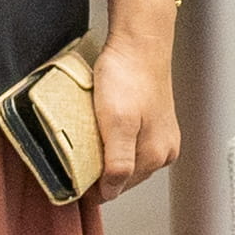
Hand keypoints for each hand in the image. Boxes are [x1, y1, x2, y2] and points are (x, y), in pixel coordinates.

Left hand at [88, 0, 183, 195]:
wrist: (139, 41)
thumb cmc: (127, 77)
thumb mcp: (117, 124)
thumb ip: (118, 162)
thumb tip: (112, 192)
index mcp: (156, 155)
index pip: (118, 188)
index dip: (92, 186)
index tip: (69, 178)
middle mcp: (164, 150)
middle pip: (124, 175)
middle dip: (99, 171)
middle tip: (72, 159)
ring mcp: (161, 135)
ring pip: (126, 158)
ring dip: (105, 155)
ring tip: (86, 140)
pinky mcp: (154, 120)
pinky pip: (129, 141)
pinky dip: (113, 140)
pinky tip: (100, 128)